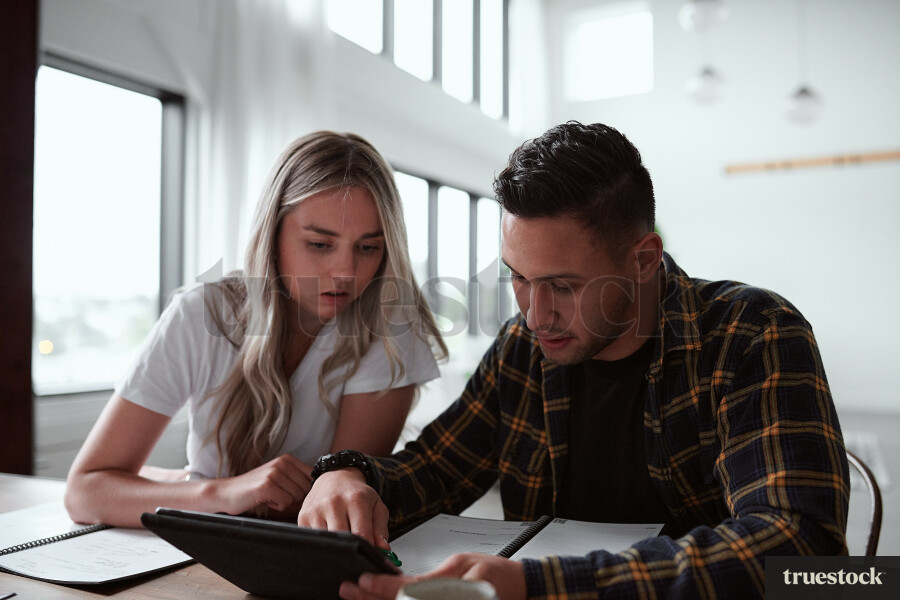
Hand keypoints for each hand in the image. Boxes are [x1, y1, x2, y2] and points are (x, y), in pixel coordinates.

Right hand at [210, 454, 312, 515]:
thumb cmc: (255, 489)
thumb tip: (321, 488)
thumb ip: (297, 479)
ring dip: (284, 502)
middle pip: (306, 489)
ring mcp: (274, 473)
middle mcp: (282, 463)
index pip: (313, 476)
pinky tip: (265, 501)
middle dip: (294, 497)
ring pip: (297, 497)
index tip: (291, 492)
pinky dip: (277, 506)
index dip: (305, 489)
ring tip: (269, 497)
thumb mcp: (278, 477)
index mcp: (288, 459)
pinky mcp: (267, 485)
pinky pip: (285, 502)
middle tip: (276, 495)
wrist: (227, 492)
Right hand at [297, 469, 389, 548]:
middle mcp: (334, 503)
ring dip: (336, 548)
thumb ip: (381, 528)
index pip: (361, 534)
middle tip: (356, 553)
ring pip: (326, 542)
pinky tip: (329, 537)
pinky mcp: (303, 517)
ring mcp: (316, 510)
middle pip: (342, 539)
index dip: (367, 549)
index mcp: (356, 499)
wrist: (335, 477)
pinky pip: (312, 541)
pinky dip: (322, 544)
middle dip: (351, 550)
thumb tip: (382, 549)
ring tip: (343, 542)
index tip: (370, 556)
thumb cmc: (357, 494)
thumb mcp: (376, 506)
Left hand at [338, 554, 525, 599]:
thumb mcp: (461, 567)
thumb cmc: (496, 574)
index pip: (407, 592)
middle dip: (373, 599)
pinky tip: (381, 598)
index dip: (382, 587)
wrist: (520, 587)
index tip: (362, 580)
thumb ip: (432, 581)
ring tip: (357, 595)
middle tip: (349, 589)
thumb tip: (403, 587)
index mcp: (448, 594)